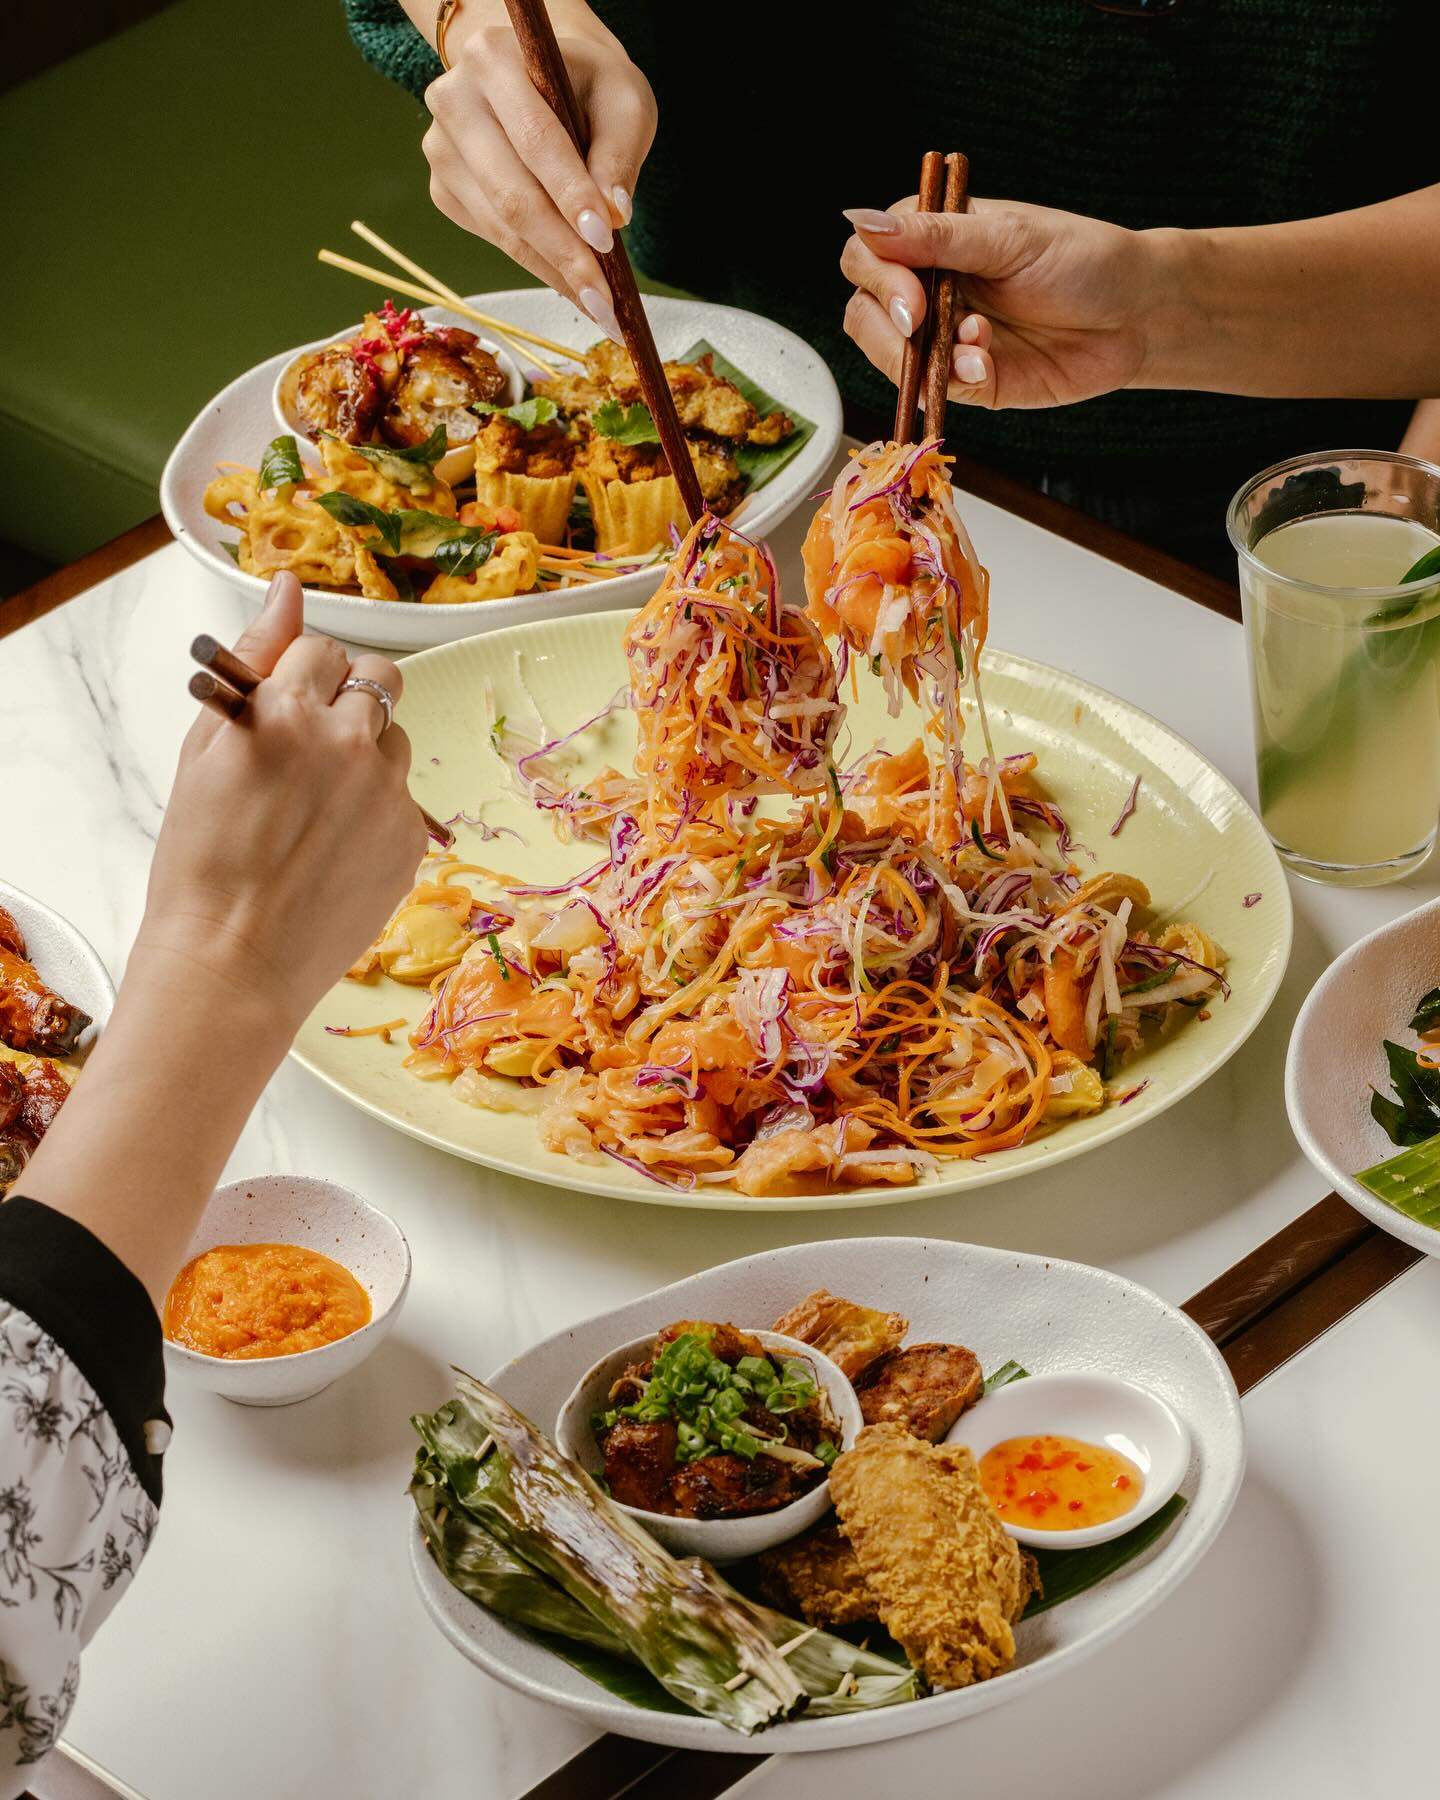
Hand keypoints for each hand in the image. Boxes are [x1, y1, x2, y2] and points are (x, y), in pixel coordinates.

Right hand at [137, 574, 426, 1029]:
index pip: (322, 648)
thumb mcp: (206, 750)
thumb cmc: (201, 861)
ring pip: (395, 736)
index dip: (301, 677)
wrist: (232, 961)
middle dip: (348, 697)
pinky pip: (403, 796)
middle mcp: (348, 741)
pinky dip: (376, 808)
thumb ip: (254, 659)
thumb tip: (286, 587)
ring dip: (366, 752)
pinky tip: (334, 846)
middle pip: (378, 677)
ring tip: (317, 807)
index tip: (286, 706)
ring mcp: (387, 791)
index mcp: (286, 710)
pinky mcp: (411, 836)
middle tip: (311, 746)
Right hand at [423, 0, 656, 340]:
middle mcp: (453, 100)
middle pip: (512, 194)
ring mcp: (441, 149)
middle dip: (563, 253)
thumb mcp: (621, 99)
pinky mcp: (444, 189)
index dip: (571, 195)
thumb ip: (619, 152)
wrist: (543, 82)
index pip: (536, 139)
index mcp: (492, 58)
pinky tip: (571, 281)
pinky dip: (537, 264)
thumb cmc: (588, 87)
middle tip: (606, 301)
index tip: (606, 241)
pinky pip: (493, 238)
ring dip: (552, 271)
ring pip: (500, 226)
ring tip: (598, 305)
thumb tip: (615, 214)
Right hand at [840, 196, 1169, 411]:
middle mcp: (929, 287)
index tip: (914, 295)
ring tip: (977, 348)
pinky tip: (987, 364)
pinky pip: (933, 388)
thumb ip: (935, 236)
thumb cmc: (1081, 261)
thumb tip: (859, 220)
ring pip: (890, 358)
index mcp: (932, 239)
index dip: (878, 280)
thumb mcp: (1008, 239)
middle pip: (865, 313)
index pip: (866, 257)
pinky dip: (954, 379)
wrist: (1135, 316)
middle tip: (928, 325)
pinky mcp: (966, 380)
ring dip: (924, 358)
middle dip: (891, 328)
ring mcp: (943, 337)